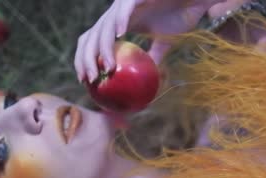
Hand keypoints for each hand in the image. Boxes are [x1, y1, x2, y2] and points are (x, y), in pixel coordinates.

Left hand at [74, 0, 219, 82]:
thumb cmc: (181, 15)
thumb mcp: (165, 42)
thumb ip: (153, 57)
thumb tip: (151, 82)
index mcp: (117, 25)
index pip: (91, 43)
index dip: (83, 61)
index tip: (87, 82)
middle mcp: (115, 15)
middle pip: (90, 37)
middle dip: (85, 60)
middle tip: (91, 80)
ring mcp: (124, 4)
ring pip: (104, 27)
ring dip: (102, 48)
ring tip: (108, 68)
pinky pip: (124, 9)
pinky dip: (120, 21)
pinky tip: (120, 36)